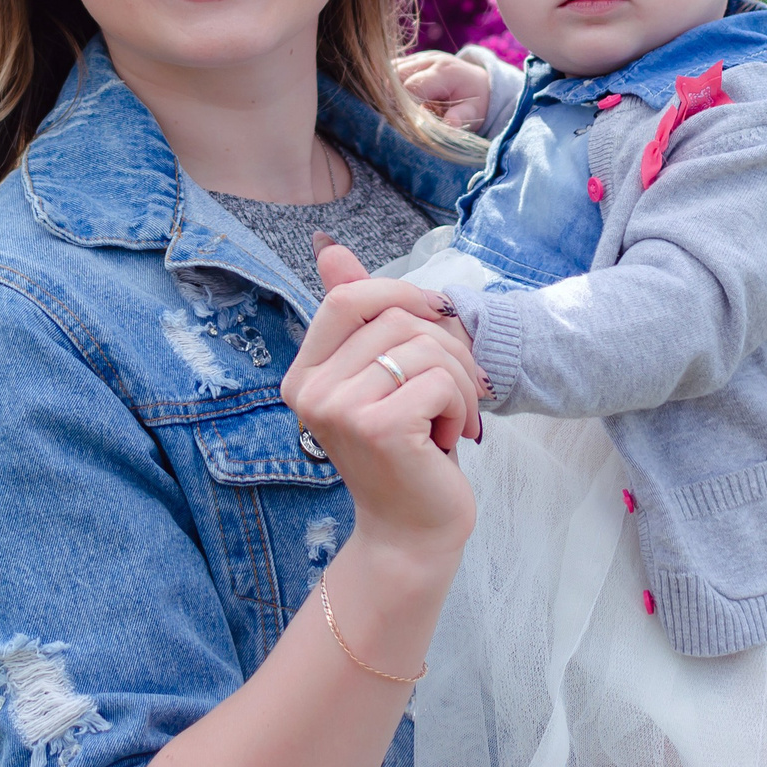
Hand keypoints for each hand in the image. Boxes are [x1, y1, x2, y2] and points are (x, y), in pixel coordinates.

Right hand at [309, 238, 483, 434]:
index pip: (343, 300)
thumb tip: (327, 245)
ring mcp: (340, 411)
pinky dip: (462, 406)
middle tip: (460, 389)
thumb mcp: (379, 375)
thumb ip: (359, 315)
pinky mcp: (379, 430)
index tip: (435, 314)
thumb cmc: (405, 443)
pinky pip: (440, 381)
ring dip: (460, 383)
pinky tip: (450, 435)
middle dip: (447, 348)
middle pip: (394, 320)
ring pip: (423, 349)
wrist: (416, 521)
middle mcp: (311, 392)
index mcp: (305, 374)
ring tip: (455, 418)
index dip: (397, 293)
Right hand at [399, 50, 491, 128]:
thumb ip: (461, 117)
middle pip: (396, 76)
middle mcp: (430, 60)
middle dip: (395, 98)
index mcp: (445, 72)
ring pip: (390, 71)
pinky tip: (403, 98)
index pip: (411, 86)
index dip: (405, 106)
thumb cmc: (474, 101)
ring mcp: (419, 57)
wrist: (477, 82)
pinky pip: (392, 69)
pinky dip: (393, 85)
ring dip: (392, 91)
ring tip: (404, 107)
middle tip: (404, 115)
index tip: (410, 121)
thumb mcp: (474, 112)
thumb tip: (451, 124)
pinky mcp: (412, 59)